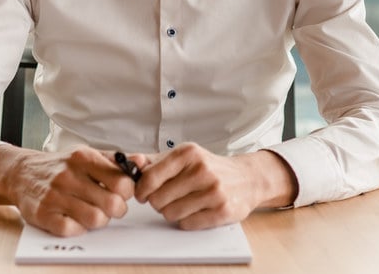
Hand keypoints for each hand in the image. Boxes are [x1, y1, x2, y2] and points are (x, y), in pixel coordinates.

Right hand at [0, 144, 133, 236]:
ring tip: (93, 212)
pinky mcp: (44, 214)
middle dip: (116, 209)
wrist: (22, 173)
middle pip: (112, 204)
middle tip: (110, 206)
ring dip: (99, 220)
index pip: (122, 182)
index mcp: (83, 157)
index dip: (127, 192)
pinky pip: (73, 230)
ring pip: (96, 219)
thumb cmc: (61, 165)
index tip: (120, 192)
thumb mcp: (87, 155)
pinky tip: (75, 218)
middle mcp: (68, 175)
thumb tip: (142, 162)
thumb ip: (116, 160)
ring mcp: (55, 195)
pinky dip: (78, 228)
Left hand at [132, 143, 296, 229]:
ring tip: (184, 203)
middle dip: (158, 202)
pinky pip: (188, 224)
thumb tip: (131, 162)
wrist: (247, 178)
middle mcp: (201, 170)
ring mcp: (214, 190)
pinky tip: (196, 210)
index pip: (150, 178)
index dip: (141, 190)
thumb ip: (154, 161)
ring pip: (171, 214)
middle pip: (158, 200)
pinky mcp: (222, 210)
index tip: (143, 193)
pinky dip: (187, 220)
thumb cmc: (209, 168)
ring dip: (172, 212)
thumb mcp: (183, 157)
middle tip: (168, 198)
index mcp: (188, 153)